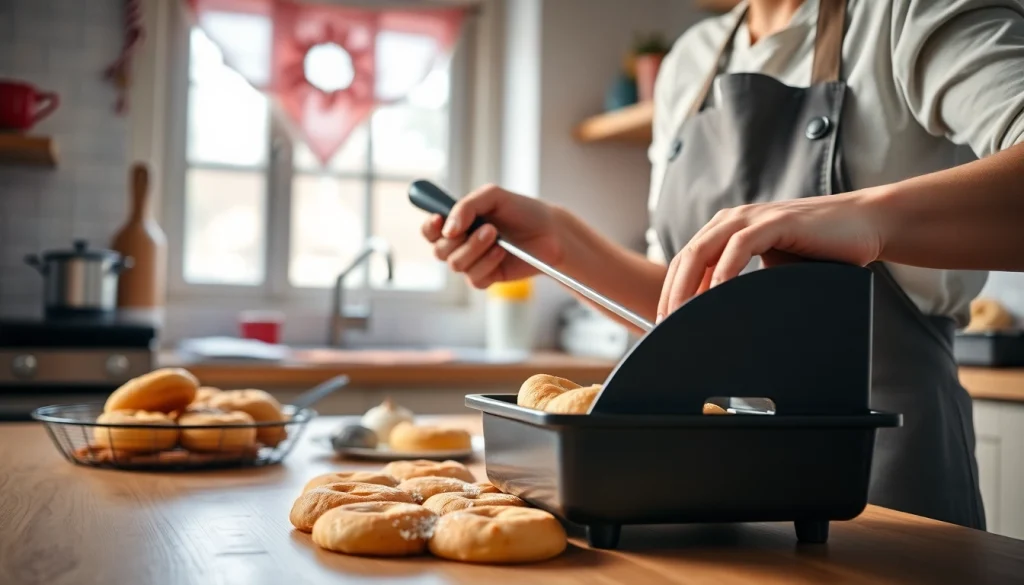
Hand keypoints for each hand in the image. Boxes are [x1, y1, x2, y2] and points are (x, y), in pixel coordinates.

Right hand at [420, 184, 563, 287]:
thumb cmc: (522, 211)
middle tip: (489, 228)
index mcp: (458, 223)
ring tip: (497, 237)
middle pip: (439, 251)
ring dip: (476, 249)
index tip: (438, 219)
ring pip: (456, 265)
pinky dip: (488, 264)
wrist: (550, 232)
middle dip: (462, 240)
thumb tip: (447, 228)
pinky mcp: (487, 278)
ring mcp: (473, 262)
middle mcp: (462, 244)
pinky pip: (474, 278)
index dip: (429, 228)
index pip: (430, 231)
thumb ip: (466, 206)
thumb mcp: (493, 196)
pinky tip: (502, 253)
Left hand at [656, 192, 885, 320]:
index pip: (688, 259)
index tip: (664, 319)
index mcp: (728, 229)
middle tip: (665, 323)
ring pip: (705, 249)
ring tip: (682, 313)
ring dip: (689, 284)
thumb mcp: (773, 269)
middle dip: (672, 290)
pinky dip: (724, 271)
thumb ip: (746, 283)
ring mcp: (753, 218)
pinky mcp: (775, 222)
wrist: (863, 226)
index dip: (671, 288)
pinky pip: (739, 246)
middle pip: (688, 256)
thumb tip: (725, 318)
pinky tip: (716, 293)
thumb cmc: (821, 249)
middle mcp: (734, 219)